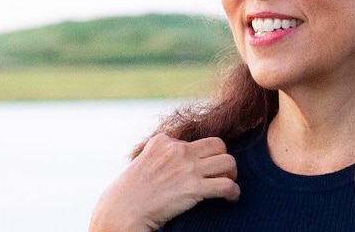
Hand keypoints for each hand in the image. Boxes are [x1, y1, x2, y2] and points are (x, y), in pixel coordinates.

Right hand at [89, 134, 239, 231]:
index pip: (195, 141)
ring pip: (228, 162)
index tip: (199, 169)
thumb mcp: (142, 164)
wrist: (121, 212)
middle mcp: (177, 150)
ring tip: (227, 184)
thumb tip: (176, 165)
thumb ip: (160, 158)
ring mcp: (187, 167)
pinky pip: (226, 185)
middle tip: (222, 173)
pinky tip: (231, 198)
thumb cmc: (127, 195)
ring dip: (232, 174)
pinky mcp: (194, 187)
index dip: (201, 156)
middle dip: (223, 158)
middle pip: (218, 144)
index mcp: (163, 141)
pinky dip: (234, 192)